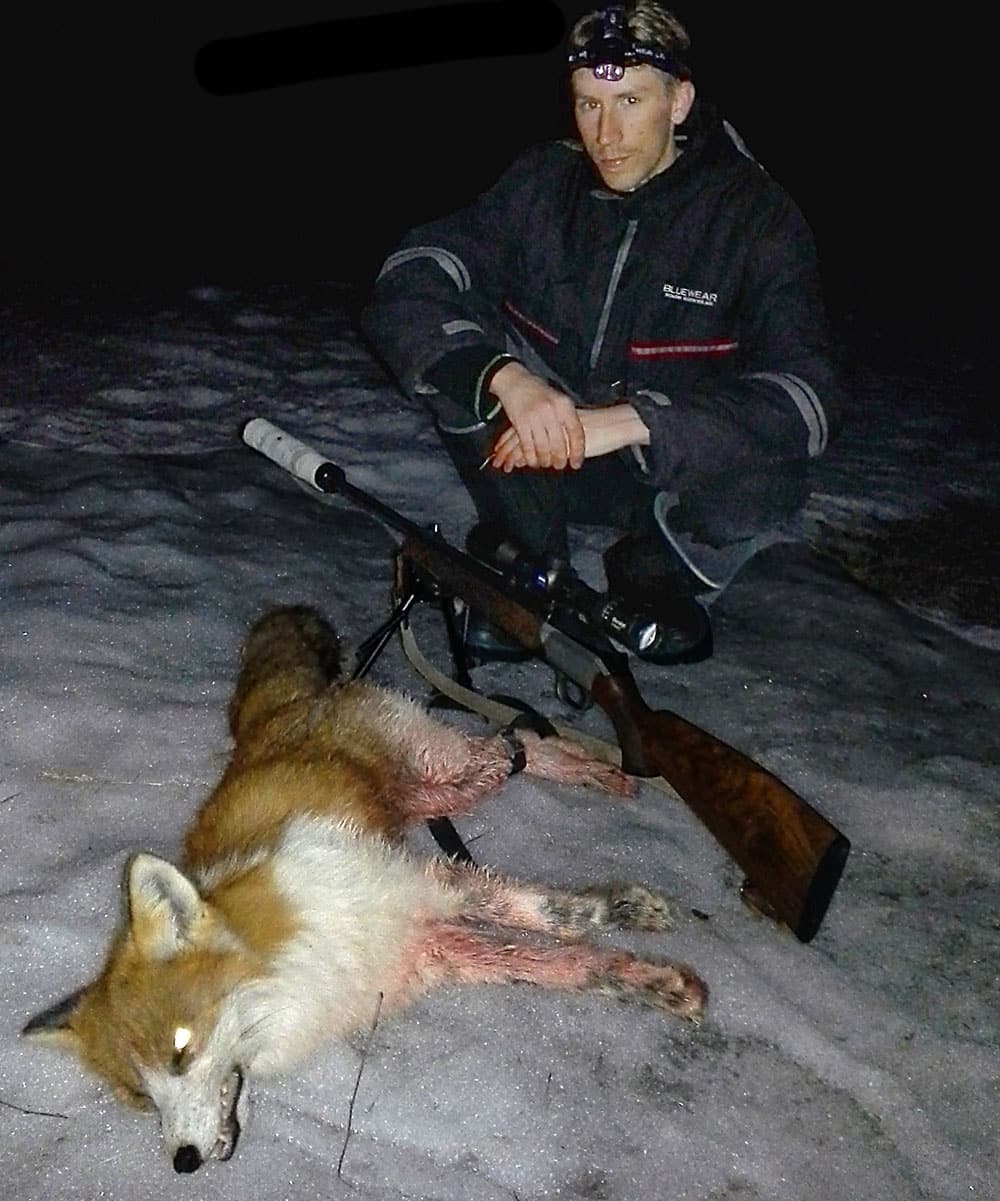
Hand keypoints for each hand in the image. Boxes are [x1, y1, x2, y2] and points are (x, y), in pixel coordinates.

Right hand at [487, 362, 584, 471]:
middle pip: (560, 443)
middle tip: (560, 466)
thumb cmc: (540, 393)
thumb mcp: (558, 401)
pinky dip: (531, 457)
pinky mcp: (520, 422)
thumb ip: (567, 419)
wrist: (515, 381)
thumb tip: (576, 443)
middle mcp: (551, 411)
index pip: (576, 433)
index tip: (577, 464)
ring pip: (543, 448)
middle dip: (560, 459)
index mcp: (564, 405)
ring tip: (546, 464)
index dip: (578, 451)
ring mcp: (535, 416)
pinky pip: (528, 446)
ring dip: (545, 460)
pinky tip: (533, 461)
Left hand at [490, 402, 650, 469]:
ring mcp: (551, 428)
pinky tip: (520, 465)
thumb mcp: (571, 429)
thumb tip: (544, 449)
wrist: (615, 423)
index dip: (508, 441)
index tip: (498, 452)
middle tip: (496, 462)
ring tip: (504, 466)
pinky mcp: (557, 439)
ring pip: (524, 441)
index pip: (522, 426)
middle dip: (505, 450)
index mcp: (548, 415)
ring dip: (512, 455)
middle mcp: (546, 419)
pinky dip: (526, 457)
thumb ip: (556, 436)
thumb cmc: (598, 429)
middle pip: (518, 434)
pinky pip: (537, 447)